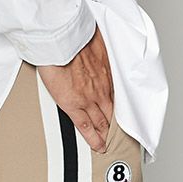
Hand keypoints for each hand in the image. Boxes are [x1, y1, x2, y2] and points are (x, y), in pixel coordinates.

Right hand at [36, 25, 113, 152]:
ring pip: (102, 120)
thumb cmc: (73, 35)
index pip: (115, 93)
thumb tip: (96, 41)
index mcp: (105, 71)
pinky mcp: (73, 105)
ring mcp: (88, 98)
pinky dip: (94, 139)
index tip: (121, 110)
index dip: (118, 103)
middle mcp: (101, 86)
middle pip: (112, 109)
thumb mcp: (94, 39)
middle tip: (122, 132)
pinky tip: (98, 146)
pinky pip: (86, 127)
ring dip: (107, 132)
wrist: (61, 39)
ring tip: (111, 141)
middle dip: (116, 121)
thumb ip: (97, 48)